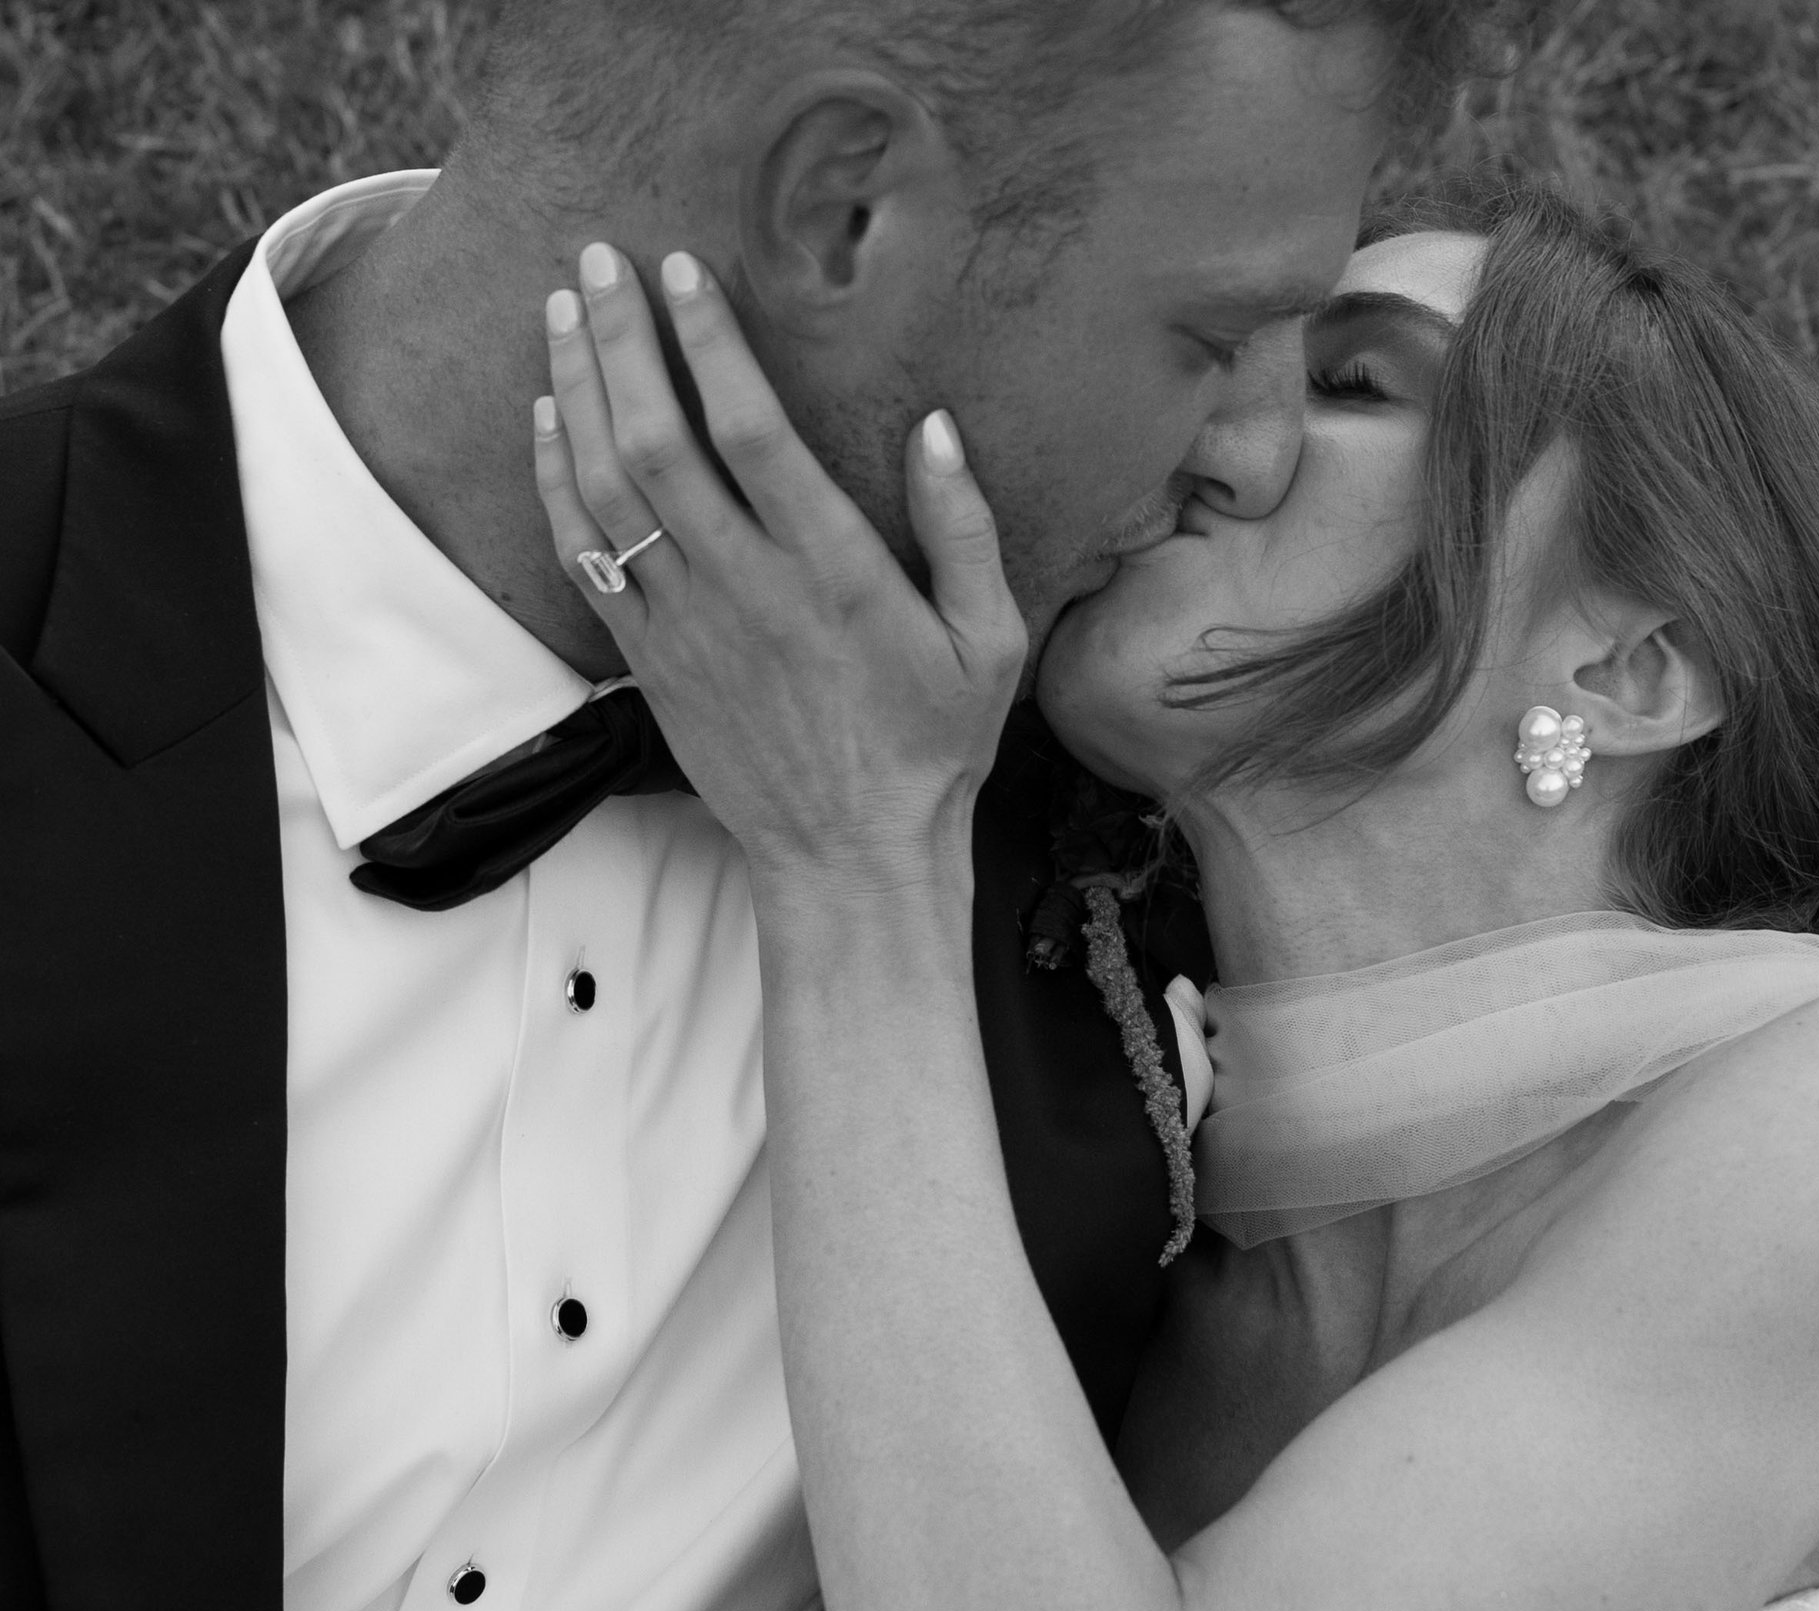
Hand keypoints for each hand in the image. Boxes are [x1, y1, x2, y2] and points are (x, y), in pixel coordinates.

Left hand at [532, 242, 1026, 893]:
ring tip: (561, 313)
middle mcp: (747, 589)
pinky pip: (584, 555)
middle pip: (656, 441)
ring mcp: (687, 626)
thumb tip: (935, 427)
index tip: (684, 270)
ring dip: (576, 392)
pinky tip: (548, 420)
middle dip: (619, 340)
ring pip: (606, 490)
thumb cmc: (931, 748)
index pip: (751, 432)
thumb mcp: (990, 642)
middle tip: (598, 261)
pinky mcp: (651, 660)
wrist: (849, 859)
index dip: (709, 342)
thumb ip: (964, 531)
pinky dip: (555, 481)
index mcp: (834, 574)